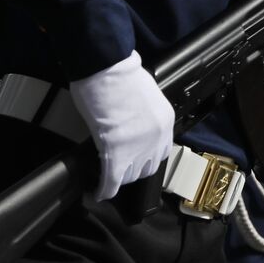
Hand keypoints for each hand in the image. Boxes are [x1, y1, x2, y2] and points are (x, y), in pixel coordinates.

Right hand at [68, 50, 174, 200]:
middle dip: (133, 170)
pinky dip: (104, 189)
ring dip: (118, 178)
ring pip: (129, 176)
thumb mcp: (142, 97)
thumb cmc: (120, 75)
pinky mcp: (117, 152)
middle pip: (147, 168)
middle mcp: (157, 137)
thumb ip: (141, 116)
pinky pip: (112, 181)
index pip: (160, 151)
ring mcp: (139, 147)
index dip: (145, 158)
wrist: (108, 69)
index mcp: (165, 121)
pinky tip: (98, 193)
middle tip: (119, 168)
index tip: (134, 159)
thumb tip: (130, 126)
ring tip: (106, 177)